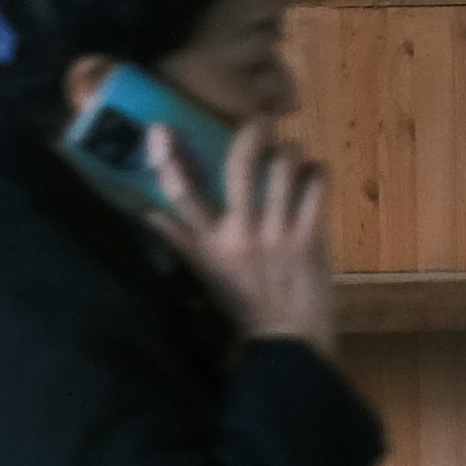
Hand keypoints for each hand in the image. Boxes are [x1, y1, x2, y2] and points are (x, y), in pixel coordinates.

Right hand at [154, 120, 335, 352]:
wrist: (287, 344)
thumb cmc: (244, 308)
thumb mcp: (205, 274)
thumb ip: (181, 241)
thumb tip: (146, 214)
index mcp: (208, 245)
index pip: (181, 197)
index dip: (168, 161)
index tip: (159, 130)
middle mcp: (238, 235)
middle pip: (241, 166)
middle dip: (254, 133)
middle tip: (262, 121)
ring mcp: (276, 236)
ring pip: (284, 168)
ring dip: (291, 152)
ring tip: (293, 154)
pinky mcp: (310, 241)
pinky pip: (317, 187)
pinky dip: (318, 173)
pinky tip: (316, 175)